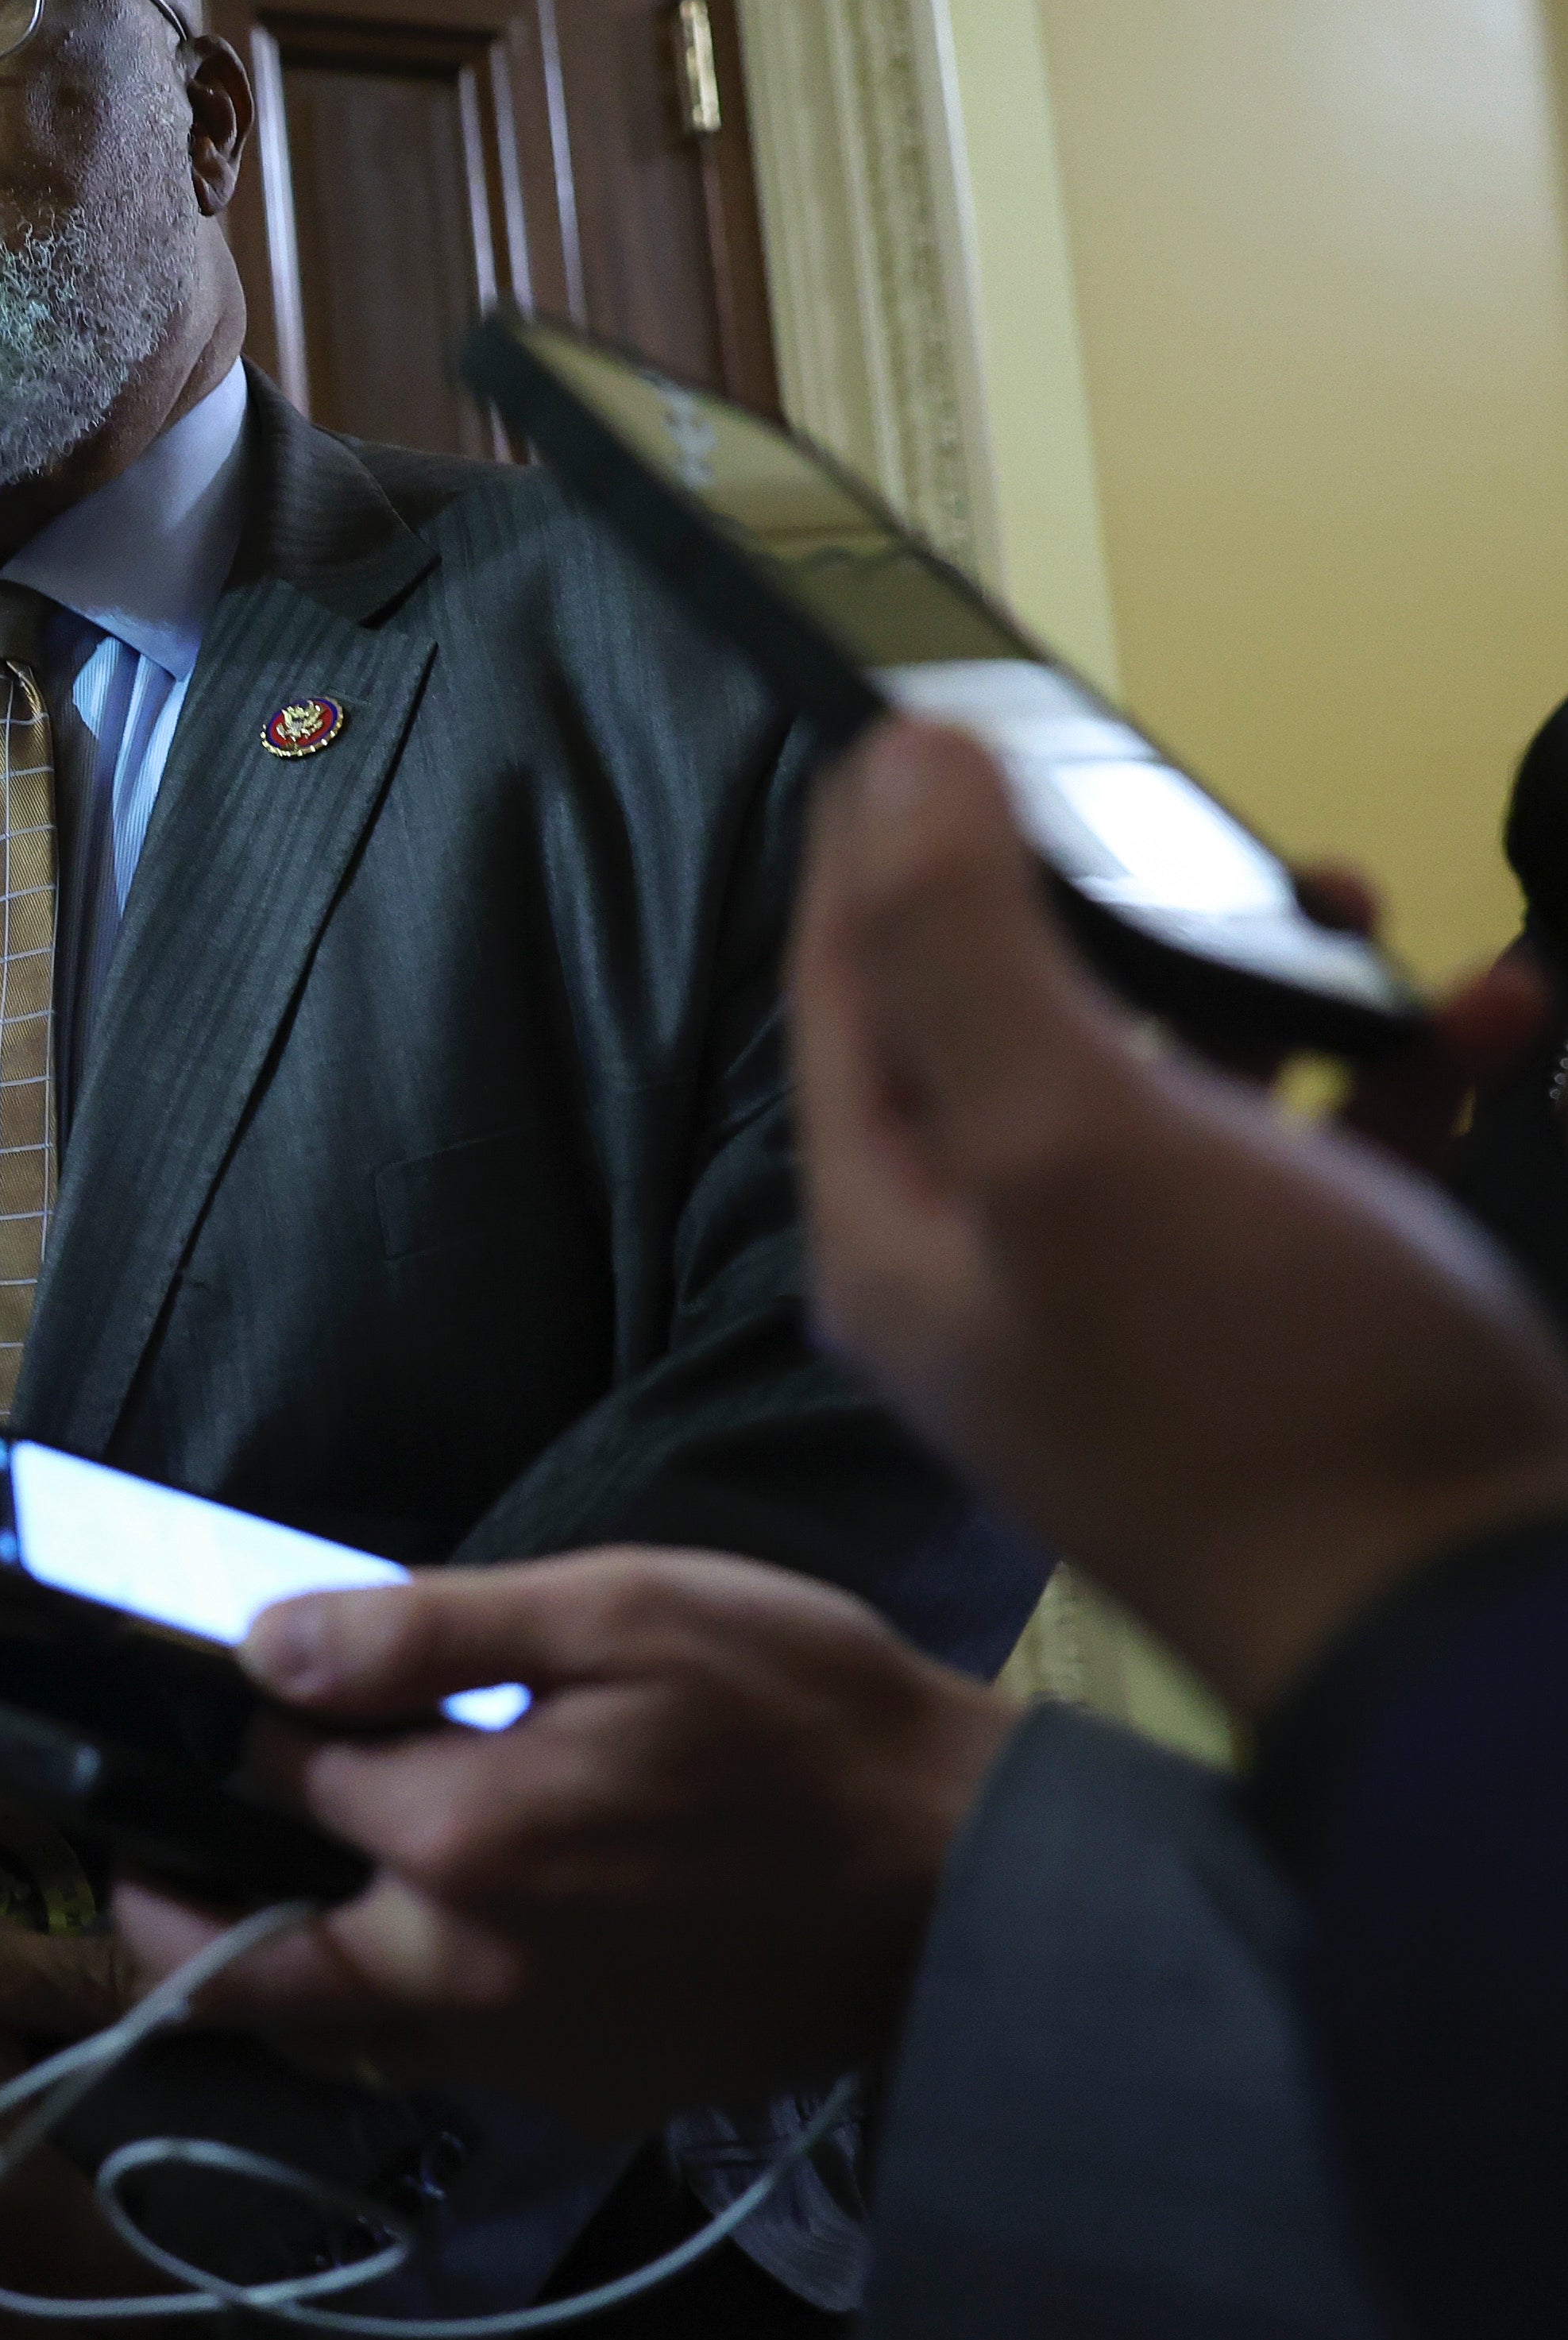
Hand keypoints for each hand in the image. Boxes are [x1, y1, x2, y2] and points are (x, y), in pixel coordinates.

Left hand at [114, 1550, 1016, 2130]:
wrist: (968, 1879)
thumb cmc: (805, 1716)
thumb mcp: (620, 1612)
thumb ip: (425, 1634)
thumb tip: (263, 1649)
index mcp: (462, 1839)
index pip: (276, 1783)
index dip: (243, 1730)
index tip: (216, 1698)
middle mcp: (468, 1971)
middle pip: (256, 1971)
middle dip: (169, 1918)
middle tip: (130, 1864)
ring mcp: (526, 2052)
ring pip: (337, 2034)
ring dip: (268, 1978)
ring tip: (238, 1901)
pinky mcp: (585, 2094)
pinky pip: (434, 2066)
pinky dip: (383, 2013)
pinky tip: (401, 1939)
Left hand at [790, 718, 1567, 1715]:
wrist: (1468, 1629)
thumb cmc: (1260, 1395)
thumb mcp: (1076, 1140)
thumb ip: (965, 948)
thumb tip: (894, 769)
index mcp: (899, 1222)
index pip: (849, 979)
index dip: (885, 833)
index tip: (937, 711)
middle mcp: (997, 1257)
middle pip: (1019, 1013)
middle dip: (1126, 895)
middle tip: (1215, 820)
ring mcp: (1145, 1294)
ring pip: (1188, 1070)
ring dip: (1281, 973)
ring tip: (1364, 913)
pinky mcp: (1287, 1321)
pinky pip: (1324, 1153)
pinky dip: (1398, 1075)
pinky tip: (1489, 1023)